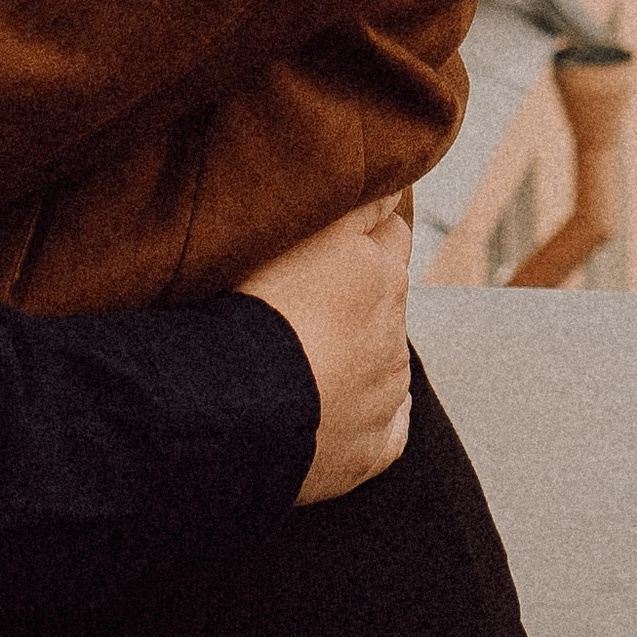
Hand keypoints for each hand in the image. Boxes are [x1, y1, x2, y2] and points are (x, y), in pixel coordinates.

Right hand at [241, 193, 413, 504]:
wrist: (243, 405)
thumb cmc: (261, 303)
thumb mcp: (306, 227)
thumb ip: (356, 204)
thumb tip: (393, 186)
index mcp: (382, 273)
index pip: (391, 233)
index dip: (368, 229)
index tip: (342, 231)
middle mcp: (394, 332)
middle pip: (387, 298)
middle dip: (361, 293)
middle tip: (309, 295)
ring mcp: (385, 395)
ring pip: (386, 361)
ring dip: (361, 353)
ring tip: (305, 355)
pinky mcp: (370, 451)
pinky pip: (388, 430)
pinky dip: (374, 417)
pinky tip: (347, 409)